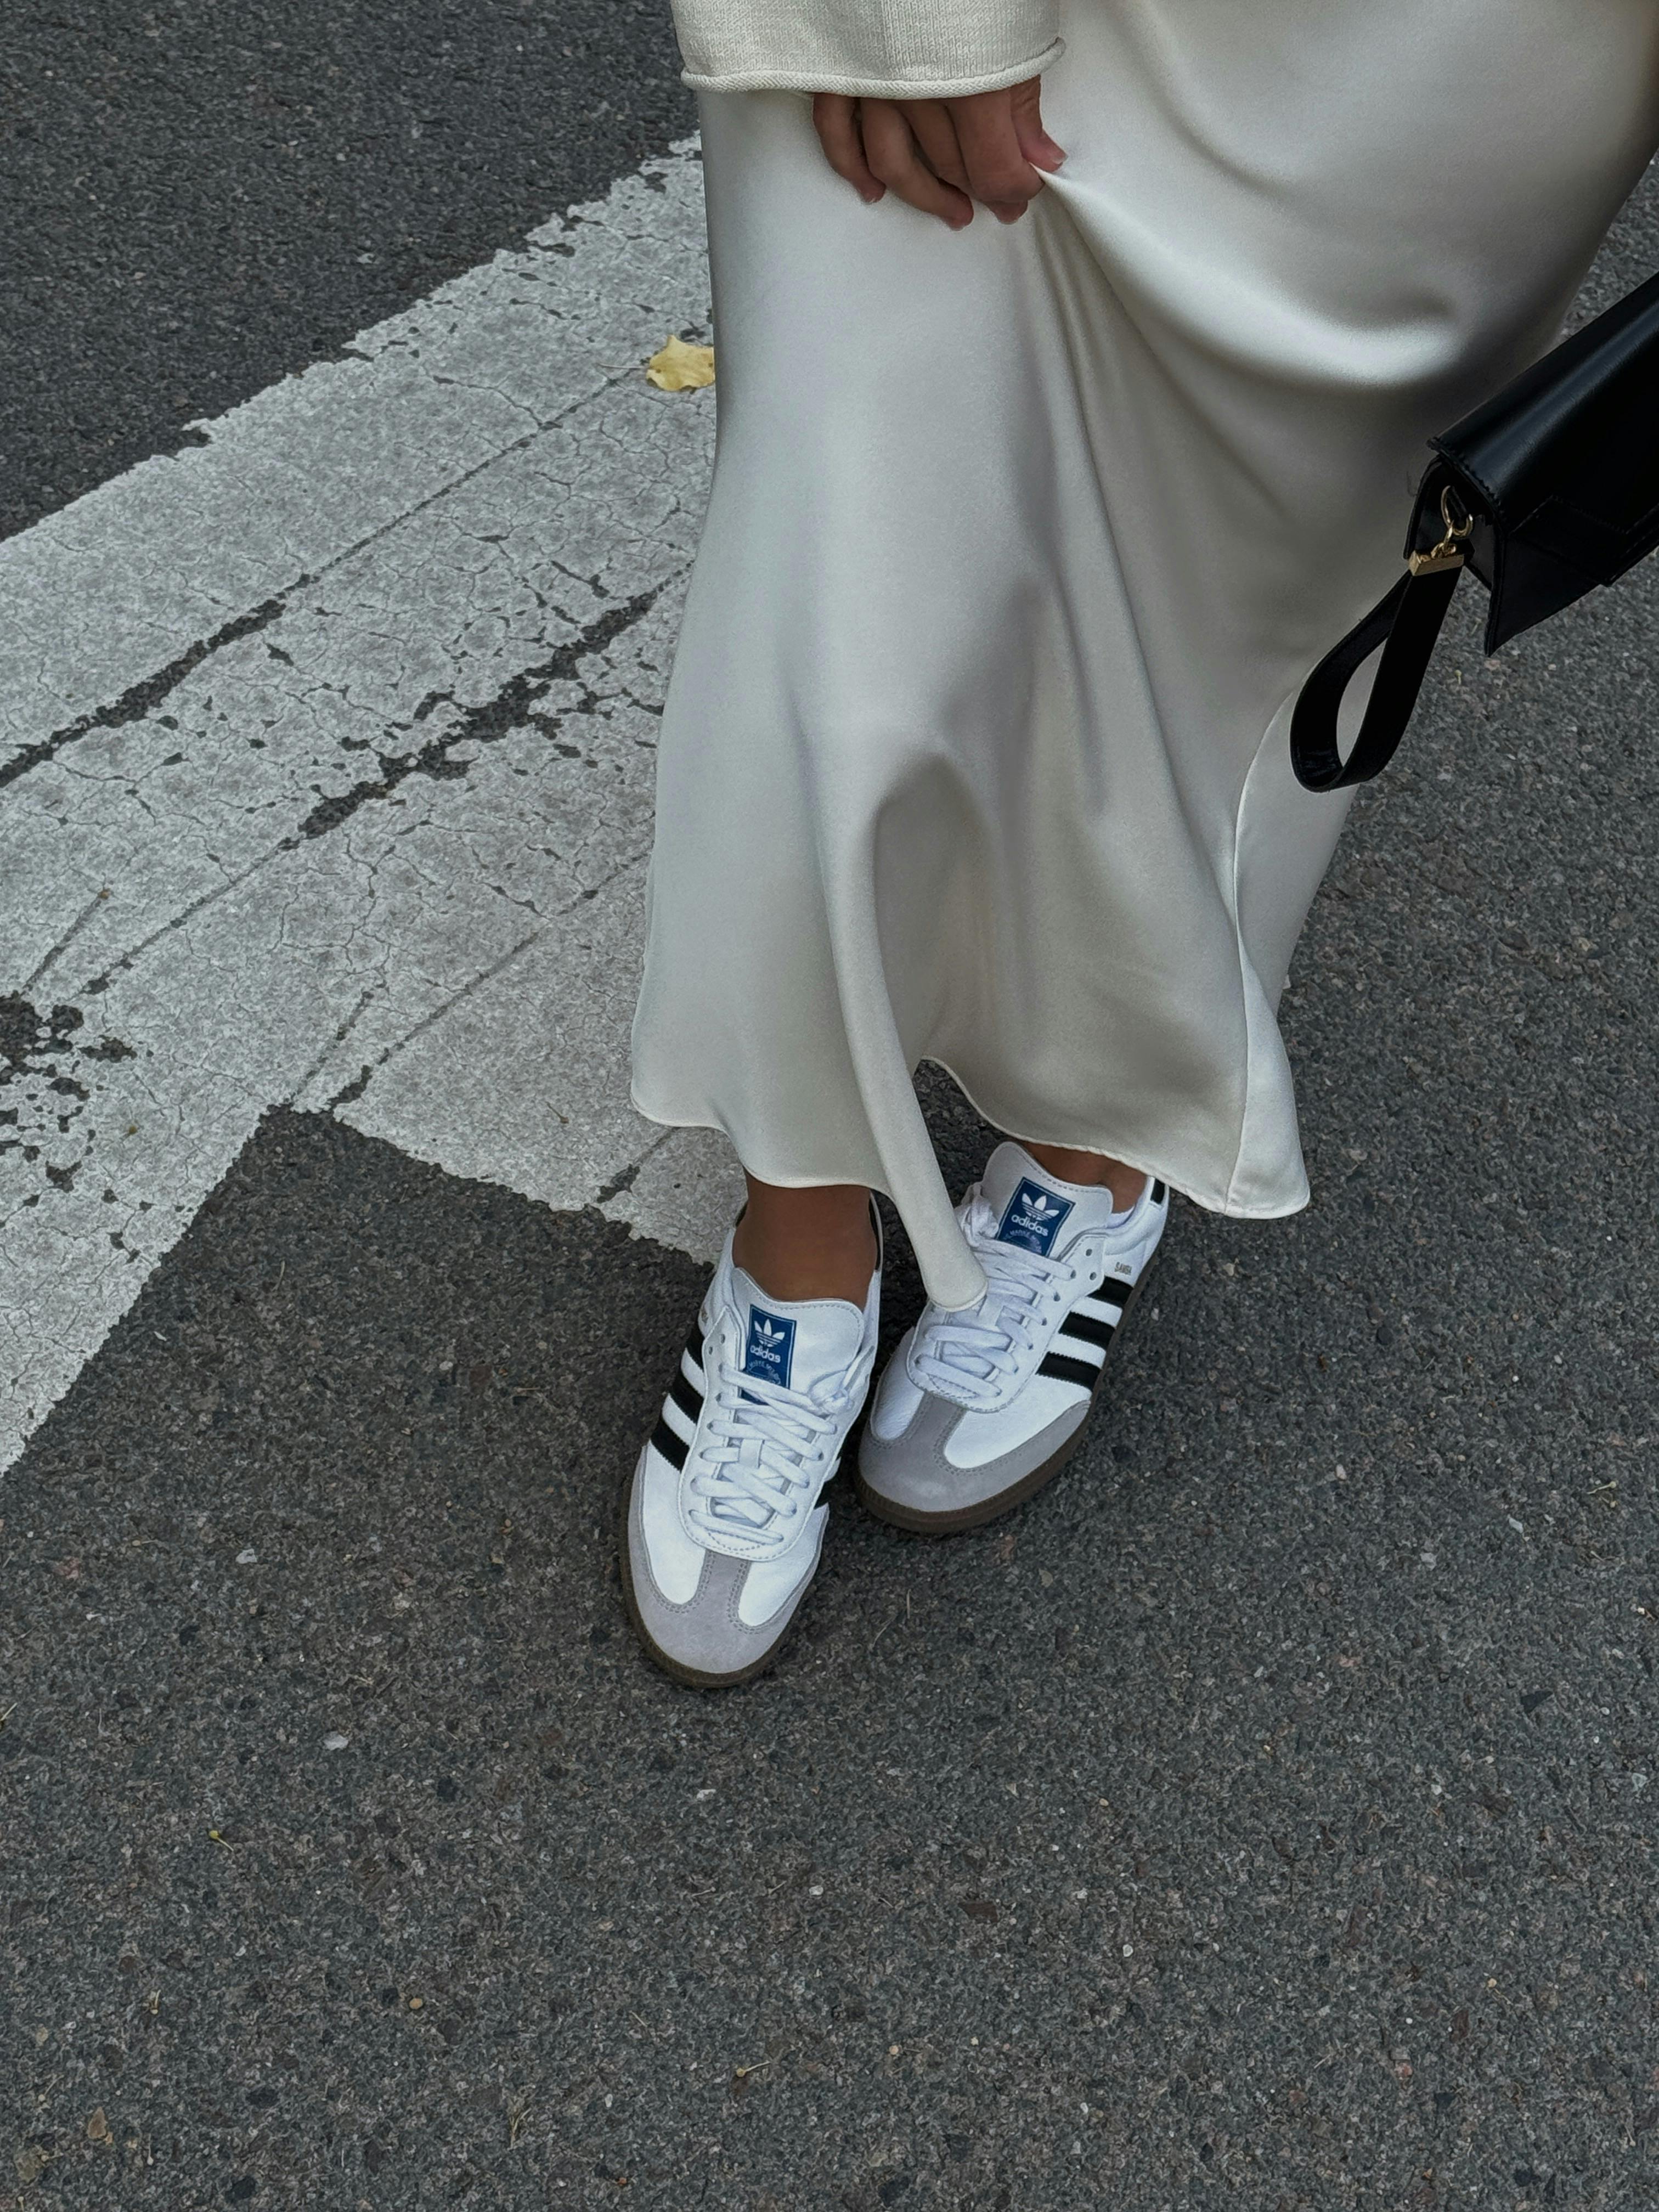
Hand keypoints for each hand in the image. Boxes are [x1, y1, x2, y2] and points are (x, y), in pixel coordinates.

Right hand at [812, 78, 1064, 228]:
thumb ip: (1025, 96)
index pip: (992, 166)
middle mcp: (919, 92)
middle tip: (999, 201)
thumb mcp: (1019, 26)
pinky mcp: (842, 68)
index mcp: (971, 84)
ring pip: (895, 162)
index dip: (1014, 187)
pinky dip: (852, 165)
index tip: (1027, 190)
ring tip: (950, 210)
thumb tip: (1037, 156)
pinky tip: (872, 190)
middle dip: (980, 190)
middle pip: (951, 165)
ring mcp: (875, 83)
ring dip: (924, 194)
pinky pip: (837, 130)